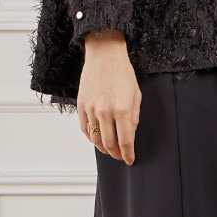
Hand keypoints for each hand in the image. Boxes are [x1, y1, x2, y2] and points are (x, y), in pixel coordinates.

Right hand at [78, 29, 140, 164]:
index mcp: (122, 109)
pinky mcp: (81, 106)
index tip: (130, 160)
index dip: (128, 154)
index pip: (125, 140)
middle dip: (116, 154)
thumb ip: (133, 118)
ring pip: (95, 139)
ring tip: (110, 150)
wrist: (104, 55)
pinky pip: (84, 129)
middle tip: (121, 157)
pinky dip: (91, 138)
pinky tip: (97, 139)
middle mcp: (105, 111)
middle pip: (109, 143)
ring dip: (103, 148)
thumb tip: (130, 136)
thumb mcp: (136, 95)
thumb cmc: (122, 73)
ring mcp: (91, 109)